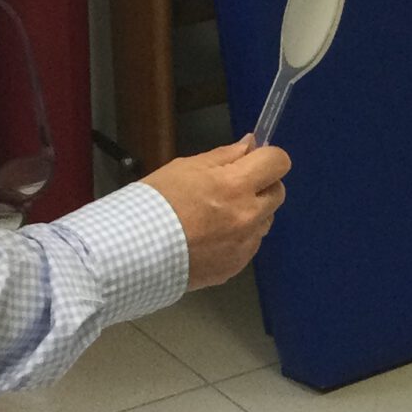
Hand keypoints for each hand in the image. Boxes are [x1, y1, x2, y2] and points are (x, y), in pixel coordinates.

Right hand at [143, 138, 289, 287]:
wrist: (134, 252)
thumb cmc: (156, 202)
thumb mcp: (186, 167)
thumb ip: (224, 156)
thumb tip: (250, 145)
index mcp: (236, 186)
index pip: (278, 162)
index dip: (268, 157)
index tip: (253, 160)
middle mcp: (249, 216)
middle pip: (278, 193)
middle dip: (262, 186)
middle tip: (233, 188)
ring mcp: (245, 244)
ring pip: (265, 221)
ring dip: (251, 214)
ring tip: (217, 217)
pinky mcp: (236, 266)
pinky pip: (249, 245)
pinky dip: (238, 238)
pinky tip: (211, 239)